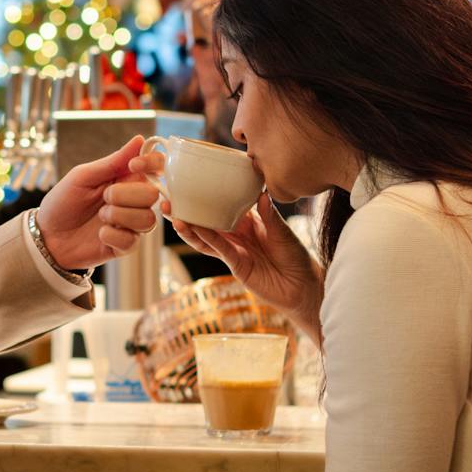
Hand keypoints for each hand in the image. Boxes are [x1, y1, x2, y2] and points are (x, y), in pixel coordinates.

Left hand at [36, 136, 162, 270]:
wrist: (47, 236)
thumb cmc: (62, 202)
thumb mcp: (83, 176)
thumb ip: (113, 161)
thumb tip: (140, 140)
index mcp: (125, 179)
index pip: (157, 167)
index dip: (152, 164)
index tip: (133, 166)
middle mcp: (133, 201)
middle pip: (153, 194)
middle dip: (125, 195)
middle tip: (104, 197)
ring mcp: (131, 224)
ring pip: (148, 219)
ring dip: (119, 216)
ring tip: (100, 217)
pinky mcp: (125, 246)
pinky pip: (133, 241)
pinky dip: (112, 236)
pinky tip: (99, 234)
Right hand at [166, 191, 323, 333]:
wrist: (303, 288)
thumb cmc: (297, 258)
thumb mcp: (284, 232)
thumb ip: (270, 216)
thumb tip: (261, 194)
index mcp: (250, 220)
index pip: (225, 204)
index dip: (208, 196)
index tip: (190, 184)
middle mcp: (238, 234)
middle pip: (208, 221)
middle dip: (188, 211)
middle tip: (168, 200)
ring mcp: (234, 250)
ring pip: (206, 237)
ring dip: (189, 227)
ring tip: (172, 215)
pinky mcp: (235, 265)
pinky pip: (217, 250)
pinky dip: (204, 239)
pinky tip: (190, 228)